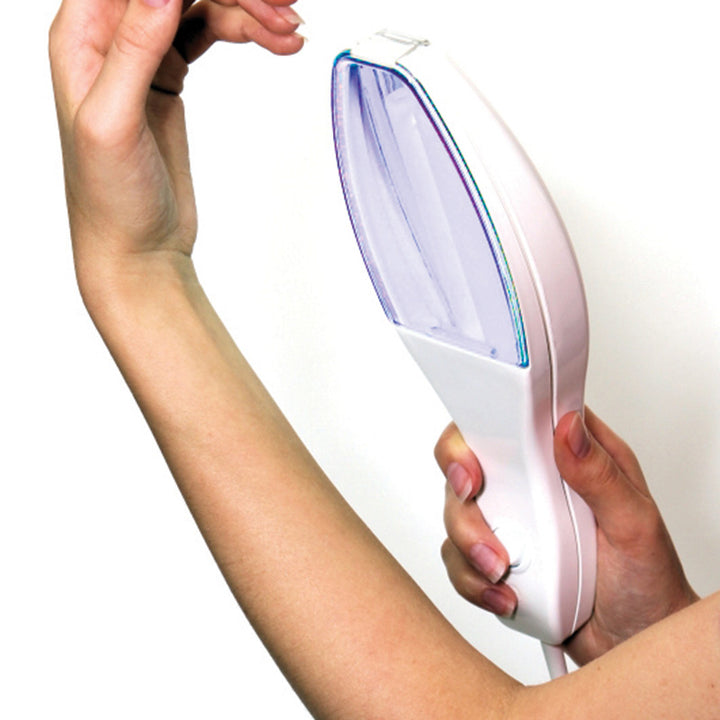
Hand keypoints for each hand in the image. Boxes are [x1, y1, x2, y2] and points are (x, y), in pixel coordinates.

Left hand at [49, 0, 302, 288]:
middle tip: (284, 11)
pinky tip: (275, 43)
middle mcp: (111, 35)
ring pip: (202, 1)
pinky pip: (211, 31)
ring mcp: (145, 53)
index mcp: (82, 34)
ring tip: (290, 33)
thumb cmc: (109, 199)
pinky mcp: (170, 73)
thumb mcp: (113, 123)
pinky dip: (245, 32)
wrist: (137, 247)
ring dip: (250, 12)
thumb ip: (133, 50)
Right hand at [435, 408, 698, 665]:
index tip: (475, 462)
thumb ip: (600, 474)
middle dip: (461, 491)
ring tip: (502, 571)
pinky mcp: (496, 557)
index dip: (479, 430)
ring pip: (457, 513)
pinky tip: (505, 594)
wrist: (635, 642)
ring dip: (468, 543)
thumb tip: (568, 429)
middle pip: (467, 464)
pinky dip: (473, 580)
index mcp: (567, 458)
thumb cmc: (647, 579)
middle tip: (473, 506)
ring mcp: (510, 521)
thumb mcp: (635, 523)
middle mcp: (531, 483)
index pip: (511, 421)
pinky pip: (459, 560)